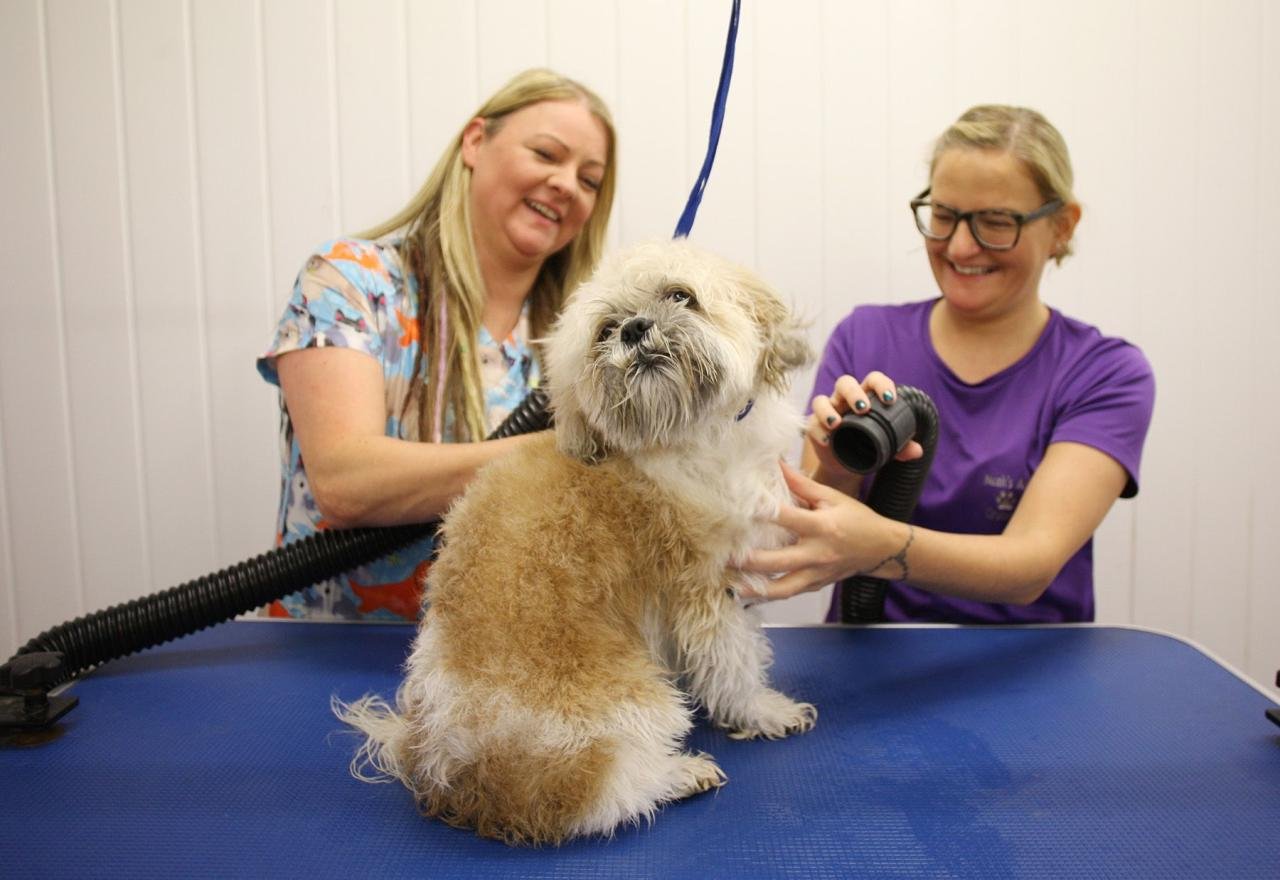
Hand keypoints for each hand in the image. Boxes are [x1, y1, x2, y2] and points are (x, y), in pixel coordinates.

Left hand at [740, 461, 909, 600]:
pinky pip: (788, 594)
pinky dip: (767, 595)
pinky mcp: (815, 585)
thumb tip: (776, 462)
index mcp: (822, 526)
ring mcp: (816, 574)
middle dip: (749, 561)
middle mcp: (817, 553)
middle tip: (723, 556)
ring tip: (729, 586)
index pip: (787, 519)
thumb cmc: (856, 519)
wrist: (881, 549)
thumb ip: (800, 484)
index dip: (763, 513)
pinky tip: (746, 593)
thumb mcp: (831, 497)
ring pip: (782, 589)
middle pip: (777, 561)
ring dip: (754, 589)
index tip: (738, 509)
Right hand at [806, 372, 922, 478]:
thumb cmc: (868, 445)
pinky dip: (818, 430)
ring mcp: (828, 412)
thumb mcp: (886, 446)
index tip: (890, 399)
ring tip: (838, 424)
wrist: (847, 465)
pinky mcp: (814, 427)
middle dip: (854, 393)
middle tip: (864, 409)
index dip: (881, 384)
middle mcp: (845, 399)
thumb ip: (901, 447)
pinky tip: (828, 440)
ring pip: (821, 400)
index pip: (873, 380)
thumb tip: (917, 451)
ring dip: (828, 410)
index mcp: (866, 396)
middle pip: (845, 383)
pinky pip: (812, 424)